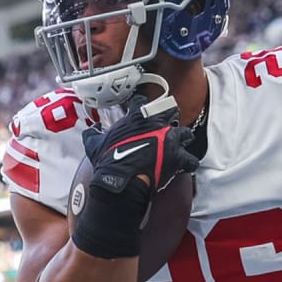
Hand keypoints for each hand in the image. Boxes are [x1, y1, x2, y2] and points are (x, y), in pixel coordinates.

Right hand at [81, 94, 199, 195]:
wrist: (121, 180)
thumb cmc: (109, 161)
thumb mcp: (95, 144)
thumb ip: (93, 135)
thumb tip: (90, 131)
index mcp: (137, 117)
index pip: (142, 101)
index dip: (141, 105)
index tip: (141, 108)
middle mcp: (157, 124)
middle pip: (170, 111)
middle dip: (169, 117)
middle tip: (165, 125)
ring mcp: (170, 140)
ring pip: (185, 133)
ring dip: (182, 138)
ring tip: (179, 144)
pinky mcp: (178, 158)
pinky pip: (190, 159)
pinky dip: (189, 163)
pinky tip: (186, 165)